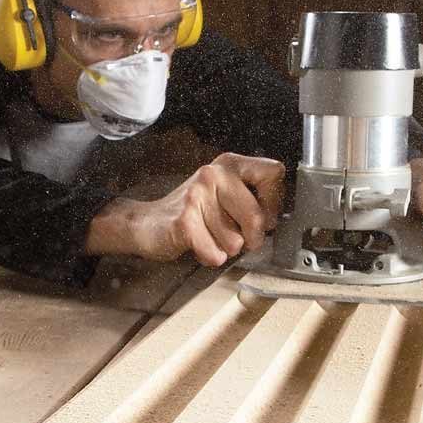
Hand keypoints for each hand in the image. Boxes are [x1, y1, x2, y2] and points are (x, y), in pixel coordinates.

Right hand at [87, 153, 285, 266]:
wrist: (147, 223)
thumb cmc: (193, 213)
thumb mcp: (224, 196)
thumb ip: (251, 200)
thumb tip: (275, 221)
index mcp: (229, 165)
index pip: (273, 172)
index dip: (274, 202)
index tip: (266, 218)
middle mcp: (214, 174)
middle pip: (257, 217)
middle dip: (252, 239)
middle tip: (240, 240)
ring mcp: (198, 195)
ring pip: (236, 242)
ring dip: (225, 249)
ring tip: (209, 236)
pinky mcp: (185, 220)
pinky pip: (215, 253)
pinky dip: (210, 257)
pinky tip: (199, 245)